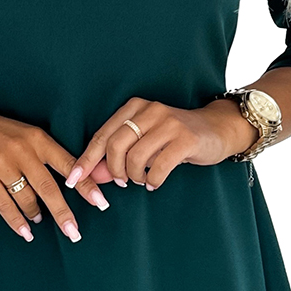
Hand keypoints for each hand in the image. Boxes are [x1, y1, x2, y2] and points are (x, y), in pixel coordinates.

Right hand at [0, 98, 111, 243]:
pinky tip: (26, 232)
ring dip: (36, 214)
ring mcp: (2, 164)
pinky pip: (4, 205)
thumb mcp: (25, 134)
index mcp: (38, 139)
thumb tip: (72, 181)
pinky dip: (16, 221)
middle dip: (64, 213)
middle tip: (74, 232)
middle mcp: (23, 151)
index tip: (101, 202)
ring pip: (27, 198)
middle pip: (49, 188)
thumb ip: (46, 154)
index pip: (69, 164)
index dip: (86, 185)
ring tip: (40, 221)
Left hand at [65, 97, 258, 191]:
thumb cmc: (175, 138)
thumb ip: (118, 156)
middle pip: (115, 146)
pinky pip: (159, 167)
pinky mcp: (185, 139)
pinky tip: (155, 183)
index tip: (74, 180)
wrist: (217, 129)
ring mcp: (168, 123)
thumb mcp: (144, 142)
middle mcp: (150, 111)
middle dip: (113, 170)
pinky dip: (153, 180)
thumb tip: (92, 175)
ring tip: (142, 180)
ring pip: (135, 158)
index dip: (86, 160)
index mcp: (134, 107)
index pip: (102, 135)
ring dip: (135, 177)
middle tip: (122, 182)